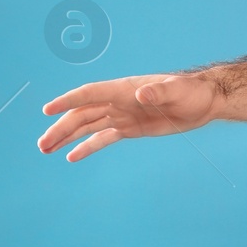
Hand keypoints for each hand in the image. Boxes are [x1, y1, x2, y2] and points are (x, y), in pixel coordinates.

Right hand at [38, 73, 223, 161]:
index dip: (68, 101)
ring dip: (67, 137)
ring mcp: (123, 115)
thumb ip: (158, 92)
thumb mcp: (177, 91)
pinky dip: (87, 147)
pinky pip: (103, 138)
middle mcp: (118, 101)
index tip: (47, 110)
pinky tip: (71, 157)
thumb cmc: (191, 91)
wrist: (204, 101)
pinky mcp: (131, 128)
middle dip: (61, 128)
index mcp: (124, 89)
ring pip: (88, 126)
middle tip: (42, 145)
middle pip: (82, 114)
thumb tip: (140, 93)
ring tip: (45, 149)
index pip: (90, 94)